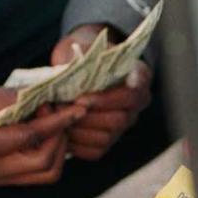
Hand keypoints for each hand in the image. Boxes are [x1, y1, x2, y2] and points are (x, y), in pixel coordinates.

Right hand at [0, 85, 76, 186]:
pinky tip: (39, 131)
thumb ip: (6, 97)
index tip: (78, 107)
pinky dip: (46, 154)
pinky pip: (33, 173)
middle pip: (47, 165)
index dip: (60, 122)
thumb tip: (41, 95)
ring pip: (44, 175)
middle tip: (56, 110)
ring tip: (48, 121)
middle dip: (61, 137)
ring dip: (57, 149)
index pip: (33, 138)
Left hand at [49, 24, 155, 162]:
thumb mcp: (83, 47)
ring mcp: (125, 123)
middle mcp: (138, 103)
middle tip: (61, 109)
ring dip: (78, 130)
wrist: (77, 65)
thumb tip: (70, 67)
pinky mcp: (110, 139)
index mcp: (139, 77)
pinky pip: (96, 151)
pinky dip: (76, 145)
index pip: (131, 95)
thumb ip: (83, 56)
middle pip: (119, 120)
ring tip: (58, 119)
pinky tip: (61, 132)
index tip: (81, 99)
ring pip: (106, 137)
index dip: (106, 100)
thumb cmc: (82, 54)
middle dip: (86, 117)